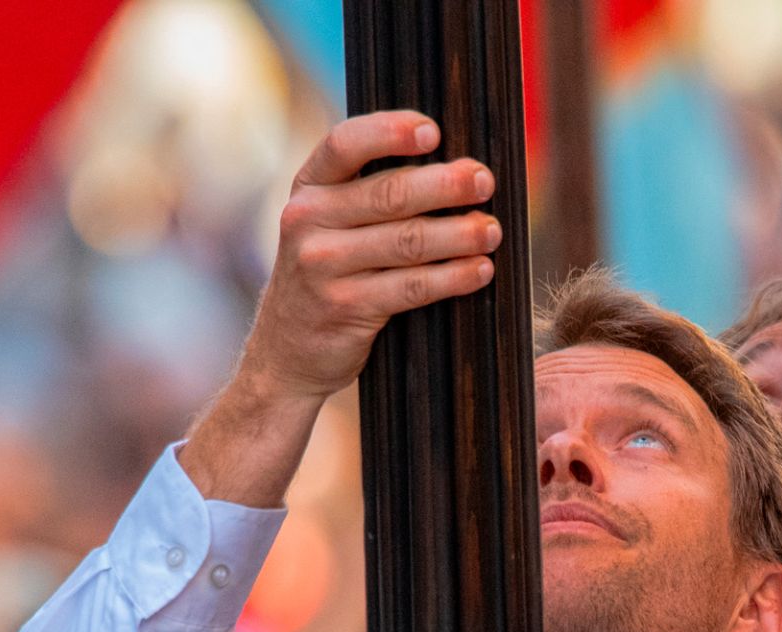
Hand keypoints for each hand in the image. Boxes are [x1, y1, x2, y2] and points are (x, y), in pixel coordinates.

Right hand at [246, 109, 500, 399]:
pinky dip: (452, 277)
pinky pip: (411, 287)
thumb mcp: (331, 224)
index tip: (434, 131)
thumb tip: (455, 166)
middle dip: (445, 185)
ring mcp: (322, 264)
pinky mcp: (344, 306)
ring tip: (492, 230)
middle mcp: (308, 219)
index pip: (345, 143)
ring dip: (458, 234)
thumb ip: (371, 193)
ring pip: (407, 241)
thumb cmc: (330, 273)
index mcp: (309, 186)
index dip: (390, 132)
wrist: (289, 349)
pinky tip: (481, 270)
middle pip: (390, 194)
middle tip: (485, 182)